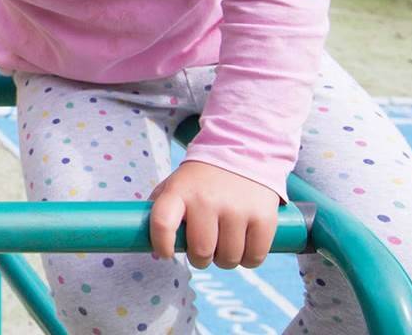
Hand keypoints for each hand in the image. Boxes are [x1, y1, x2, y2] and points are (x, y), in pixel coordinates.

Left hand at [149, 161, 279, 268]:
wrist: (243, 151)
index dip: (162, 244)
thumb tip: (148, 243)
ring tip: (223, 245)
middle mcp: (207, 200)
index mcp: (179, 191)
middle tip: (202, 250)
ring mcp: (237, 209)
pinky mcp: (263, 217)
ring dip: (224, 260)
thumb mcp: (176, 184)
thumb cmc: (202, 179)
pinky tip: (243, 247)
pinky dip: (248, 260)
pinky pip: (254, 258)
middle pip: (201, 251)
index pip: (162, 223)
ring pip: (228, 259)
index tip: (166, 253)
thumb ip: (160, 209)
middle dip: (200, 258)